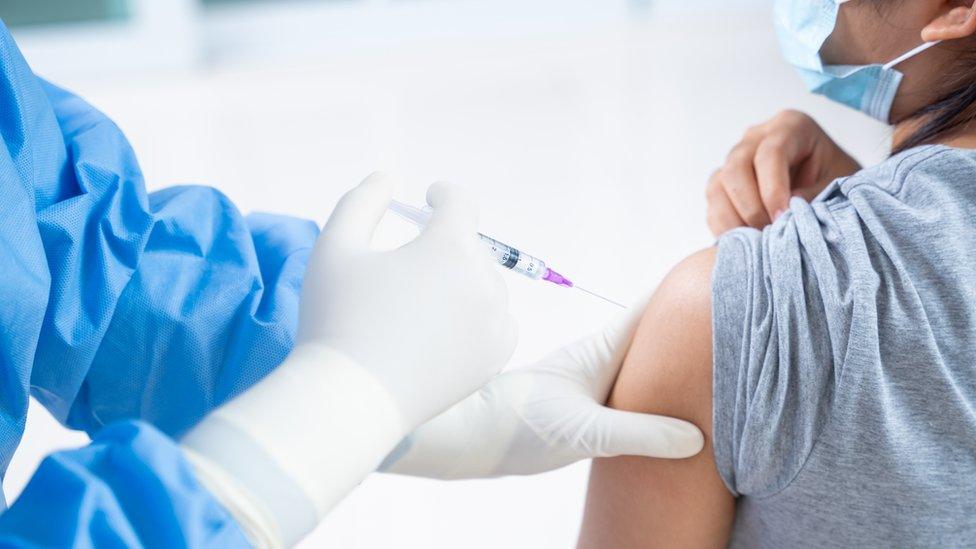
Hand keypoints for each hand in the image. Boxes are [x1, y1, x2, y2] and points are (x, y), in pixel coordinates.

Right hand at [182, 173, 518, 544]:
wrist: (351, 400)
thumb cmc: (336, 318)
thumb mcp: (335, 247)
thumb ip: (361, 201)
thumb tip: (386, 178)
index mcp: (450, 247)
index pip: (462, 203)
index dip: (445, 195)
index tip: (431, 198)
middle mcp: (483, 281)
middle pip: (471, 247)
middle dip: (443, 247)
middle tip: (408, 265)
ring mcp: (495, 321)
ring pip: (484, 285)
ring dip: (460, 282)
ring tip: (420, 303)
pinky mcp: (495, 357)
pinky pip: (498, 322)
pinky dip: (479, 318)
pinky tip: (445, 328)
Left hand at [381, 299, 703, 478]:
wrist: (470, 437)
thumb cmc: (518, 426)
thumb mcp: (585, 433)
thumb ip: (639, 432)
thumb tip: (695, 437)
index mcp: (601, 351)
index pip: (652, 308)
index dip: (688, 290)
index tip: (724, 271)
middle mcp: (599, 358)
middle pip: (654, 330)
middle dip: (690, 322)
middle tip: (737, 315)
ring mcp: (591, 380)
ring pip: (642, 357)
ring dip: (673, 355)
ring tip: (716, 358)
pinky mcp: (584, 403)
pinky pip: (631, 385)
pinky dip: (655, 385)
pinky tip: (670, 402)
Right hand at [706, 110, 860, 236]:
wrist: (828, 187)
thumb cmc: (836, 181)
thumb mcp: (838, 185)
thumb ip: (814, 195)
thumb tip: (782, 214)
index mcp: (791, 126)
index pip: (771, 152)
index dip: (773, 188)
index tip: (782, 217)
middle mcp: (756, 137)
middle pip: (736, 167)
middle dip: (751, 206)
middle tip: (770, 233)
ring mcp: (735, 159)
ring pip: (718, 186)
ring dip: (734, 219)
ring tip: (758, 241)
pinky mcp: (723, 183)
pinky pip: (713, 204)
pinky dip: (724, 227)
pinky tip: (746, 241)